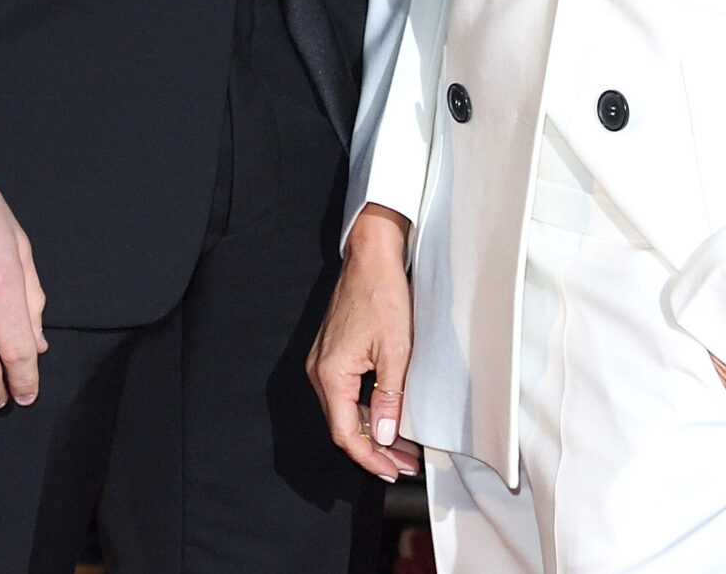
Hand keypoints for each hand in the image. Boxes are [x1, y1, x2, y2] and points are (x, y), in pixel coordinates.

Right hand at [308, 205, 420, 481]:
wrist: (372, 255)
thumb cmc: (382, 293)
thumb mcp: (396, 349)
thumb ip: (389, 396)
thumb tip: (386, 436)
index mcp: (330, 374)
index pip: (345, 433)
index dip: (369, 457)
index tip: (393, 470)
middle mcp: (320, 372)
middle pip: (343, 426)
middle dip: (375, 449)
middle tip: (405, 463)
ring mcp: (324, 363)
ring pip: (345, 411)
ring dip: (373, 431)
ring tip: (403, 447)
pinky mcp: (334, 354)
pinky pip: (347, 393)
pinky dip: (367, 410)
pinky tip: (389, 417)